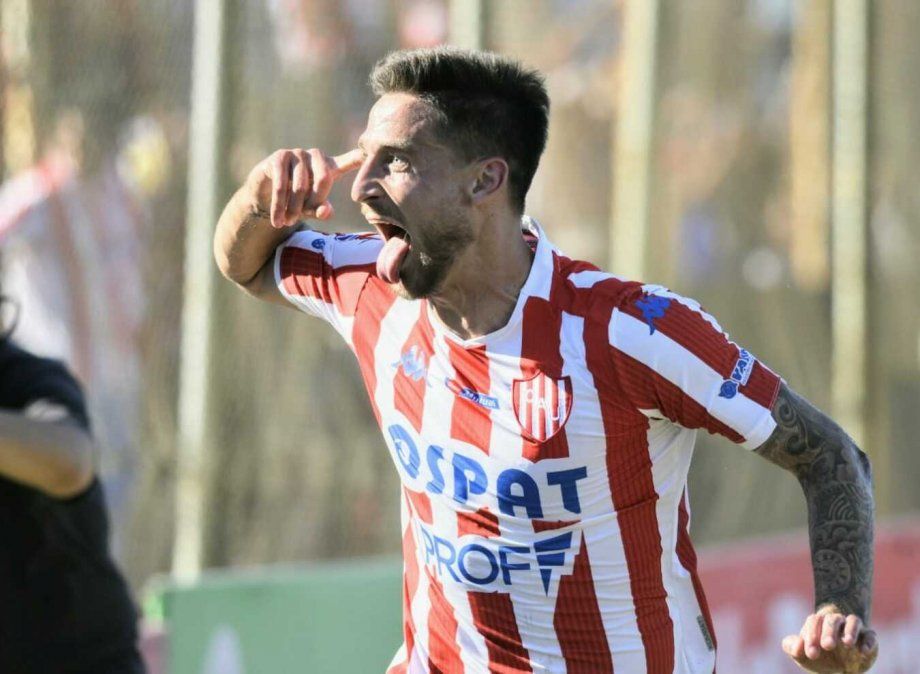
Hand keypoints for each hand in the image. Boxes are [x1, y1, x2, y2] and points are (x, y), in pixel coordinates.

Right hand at [246, 147, 362, 228]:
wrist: (264, 196)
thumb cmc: (294, 201)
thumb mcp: (311, 209)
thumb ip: (321, 210)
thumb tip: (326, 211)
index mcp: (328, 167)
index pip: (347, 161)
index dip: (358, 158)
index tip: (369, 154)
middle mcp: (314, 156)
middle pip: (323, 179)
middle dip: (313, 203)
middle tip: (300, 218)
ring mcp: (297, 154)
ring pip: (300, 186)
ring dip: (293, 208)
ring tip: (287, 223)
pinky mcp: (279, 157)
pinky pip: (281, 185)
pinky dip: (279, 206)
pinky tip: (277, 220)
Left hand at [782, 606, 877, 672]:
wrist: (838, 668)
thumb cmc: (818, 656)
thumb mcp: (802, 654)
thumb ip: (792, 647)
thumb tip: (797, 646)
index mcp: (818, 623)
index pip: (814, 621)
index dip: (812, 635)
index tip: (811, 654)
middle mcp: (836, 622)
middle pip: (832, 619)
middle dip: (829, 632)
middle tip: (827, 646)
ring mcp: (853, 630)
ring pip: (853, 620)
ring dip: (850, 630)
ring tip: (847, 643)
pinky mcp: (868, 638)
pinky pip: (870, 635)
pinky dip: (868, 641)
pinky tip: (862, 651)